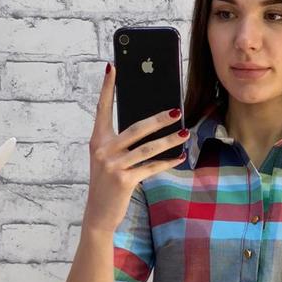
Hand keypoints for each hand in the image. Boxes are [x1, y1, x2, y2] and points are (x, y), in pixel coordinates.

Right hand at [84, 61, 187, 232]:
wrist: (98, 214)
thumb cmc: (107, 183)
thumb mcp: (108, 160)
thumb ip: (121, 143)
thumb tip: (148, 127)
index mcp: (97, 140)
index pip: (102, 108)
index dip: (108, 88)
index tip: (113, 67)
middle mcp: (103, 150)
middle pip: (136, 128)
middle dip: (158, 119)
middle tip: (176, 110)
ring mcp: (113, 165)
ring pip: (147, 148)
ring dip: (169, 141)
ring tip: (185, 133)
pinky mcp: (125, 180)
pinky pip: (151, 167)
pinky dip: (167, 162)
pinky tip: (180, 156)